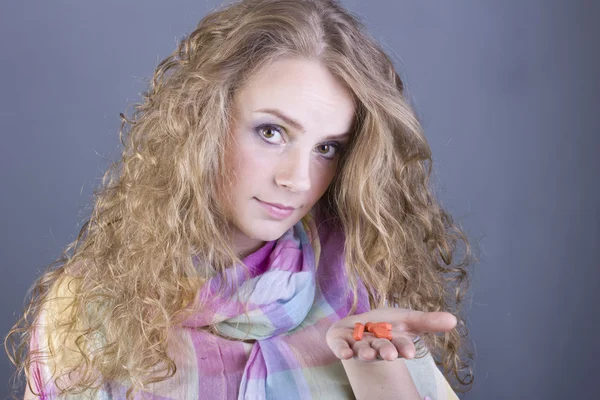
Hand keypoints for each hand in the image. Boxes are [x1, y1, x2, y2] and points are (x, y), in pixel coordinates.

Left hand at [326, 307, 456, 361]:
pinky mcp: (340, 341)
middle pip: (382, 349)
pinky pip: (340, 347)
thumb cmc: (387, 325)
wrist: (359, 326)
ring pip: (362, 350)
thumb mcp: (408, 319)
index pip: (401, 346)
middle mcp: (376, 346)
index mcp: (393, 342)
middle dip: (386, 351)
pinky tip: (344, 354)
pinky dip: (342, 350)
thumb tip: (454, 320)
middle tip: (391, 355)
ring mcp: (357, 345)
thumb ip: (428, 321)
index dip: (404, 348)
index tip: (409, 353)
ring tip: (368, 354)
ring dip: (365, 353)